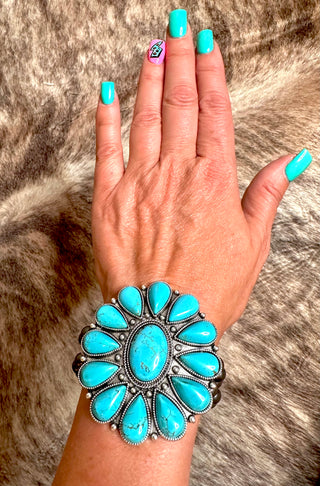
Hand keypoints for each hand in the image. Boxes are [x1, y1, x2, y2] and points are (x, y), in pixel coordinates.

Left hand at [92, 21, 310, 340]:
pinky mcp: (108, 202)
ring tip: (153, 48)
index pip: (215, 113)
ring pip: (145, 119)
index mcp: (214, 182)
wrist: (165, 323)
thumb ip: (265, 196)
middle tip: (179, 27)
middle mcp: (176, 175)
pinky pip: (106, 151)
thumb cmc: (212, 289)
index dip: (211, 74)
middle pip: (180, 105)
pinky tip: (107, 94)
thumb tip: (290, 161)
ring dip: (149, 80)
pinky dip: (106, 120)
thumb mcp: (253, 245)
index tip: (208, 45)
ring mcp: (139, 185)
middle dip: (180, 61)